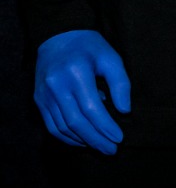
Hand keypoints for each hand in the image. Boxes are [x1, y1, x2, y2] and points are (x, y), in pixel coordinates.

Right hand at [35, 29, 130, 153]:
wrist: (58, 37)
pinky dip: (67, 137)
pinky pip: (51, 125)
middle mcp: (56, 86)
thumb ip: (120, 84)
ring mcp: (44, 94)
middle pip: (76, 121)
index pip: (91, 108)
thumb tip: (124, 111)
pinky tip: (83, 141)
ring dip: (82, 141)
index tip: (119, 138)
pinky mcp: (39, 100)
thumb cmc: (90, 48)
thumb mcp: (111, 58)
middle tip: (112, 150)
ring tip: (101, 147)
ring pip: (62, 127)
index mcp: (76, 73)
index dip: (105, 126)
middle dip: (96, 139)